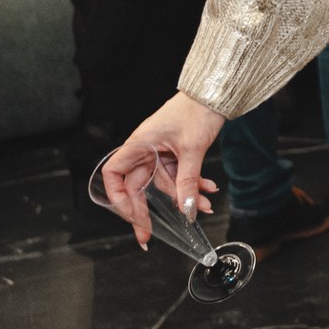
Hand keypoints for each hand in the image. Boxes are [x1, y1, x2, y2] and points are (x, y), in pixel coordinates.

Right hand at [101, 92, 226, 245]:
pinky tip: (208, 190)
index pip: (114, 174)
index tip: (132, 216)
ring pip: (165, 183)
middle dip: (146, 211)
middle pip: (138, 186)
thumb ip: (188, 181)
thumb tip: (186, 210)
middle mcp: (145, 149)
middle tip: (150, 236)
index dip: (117, 197)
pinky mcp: (174, 152)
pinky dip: (192, 183)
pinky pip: (178, 175)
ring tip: (204, 205)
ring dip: (183, 195)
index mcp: (139, 144)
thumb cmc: (197, 111)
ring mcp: (159, 151)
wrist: (215, 93)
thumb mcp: (192, 150)